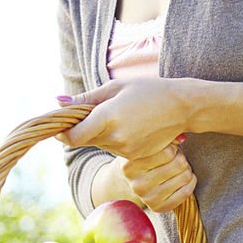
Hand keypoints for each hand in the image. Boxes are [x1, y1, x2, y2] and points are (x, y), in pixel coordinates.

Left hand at [56, 78, 189, 158]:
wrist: (182, 107)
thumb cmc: (149, 90)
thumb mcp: (116, 87)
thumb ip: (87, 98)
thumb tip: (59, 102)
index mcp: (108, 116)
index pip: (73, 136)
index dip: (63, 132)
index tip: (62, 125)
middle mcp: (116, 137)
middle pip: (84, 140)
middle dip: (82, 129)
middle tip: (91, 112)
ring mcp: (126, 149)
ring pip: (99, 144)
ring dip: (99, 133)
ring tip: (118, 115)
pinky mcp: (134, 156)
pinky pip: (115, 149)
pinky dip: (115, 139)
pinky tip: (130, 125)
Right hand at [118, 145, 197, 213]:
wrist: (132, 182)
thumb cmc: (143, 158)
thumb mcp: (146, 147)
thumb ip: (163, 138)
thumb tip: (183, 137)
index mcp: (130, 166)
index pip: (167, 151)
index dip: (173, 147)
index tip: (170, 149)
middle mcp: (137, 184)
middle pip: (178, 163)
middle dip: (181, 157)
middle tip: (176, 157)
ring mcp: (148, 198)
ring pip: (185, 176)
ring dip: (186, 169)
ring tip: (178, 167)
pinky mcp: (159, 207)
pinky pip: (187, 191)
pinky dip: (191, 181)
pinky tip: (184, 177)